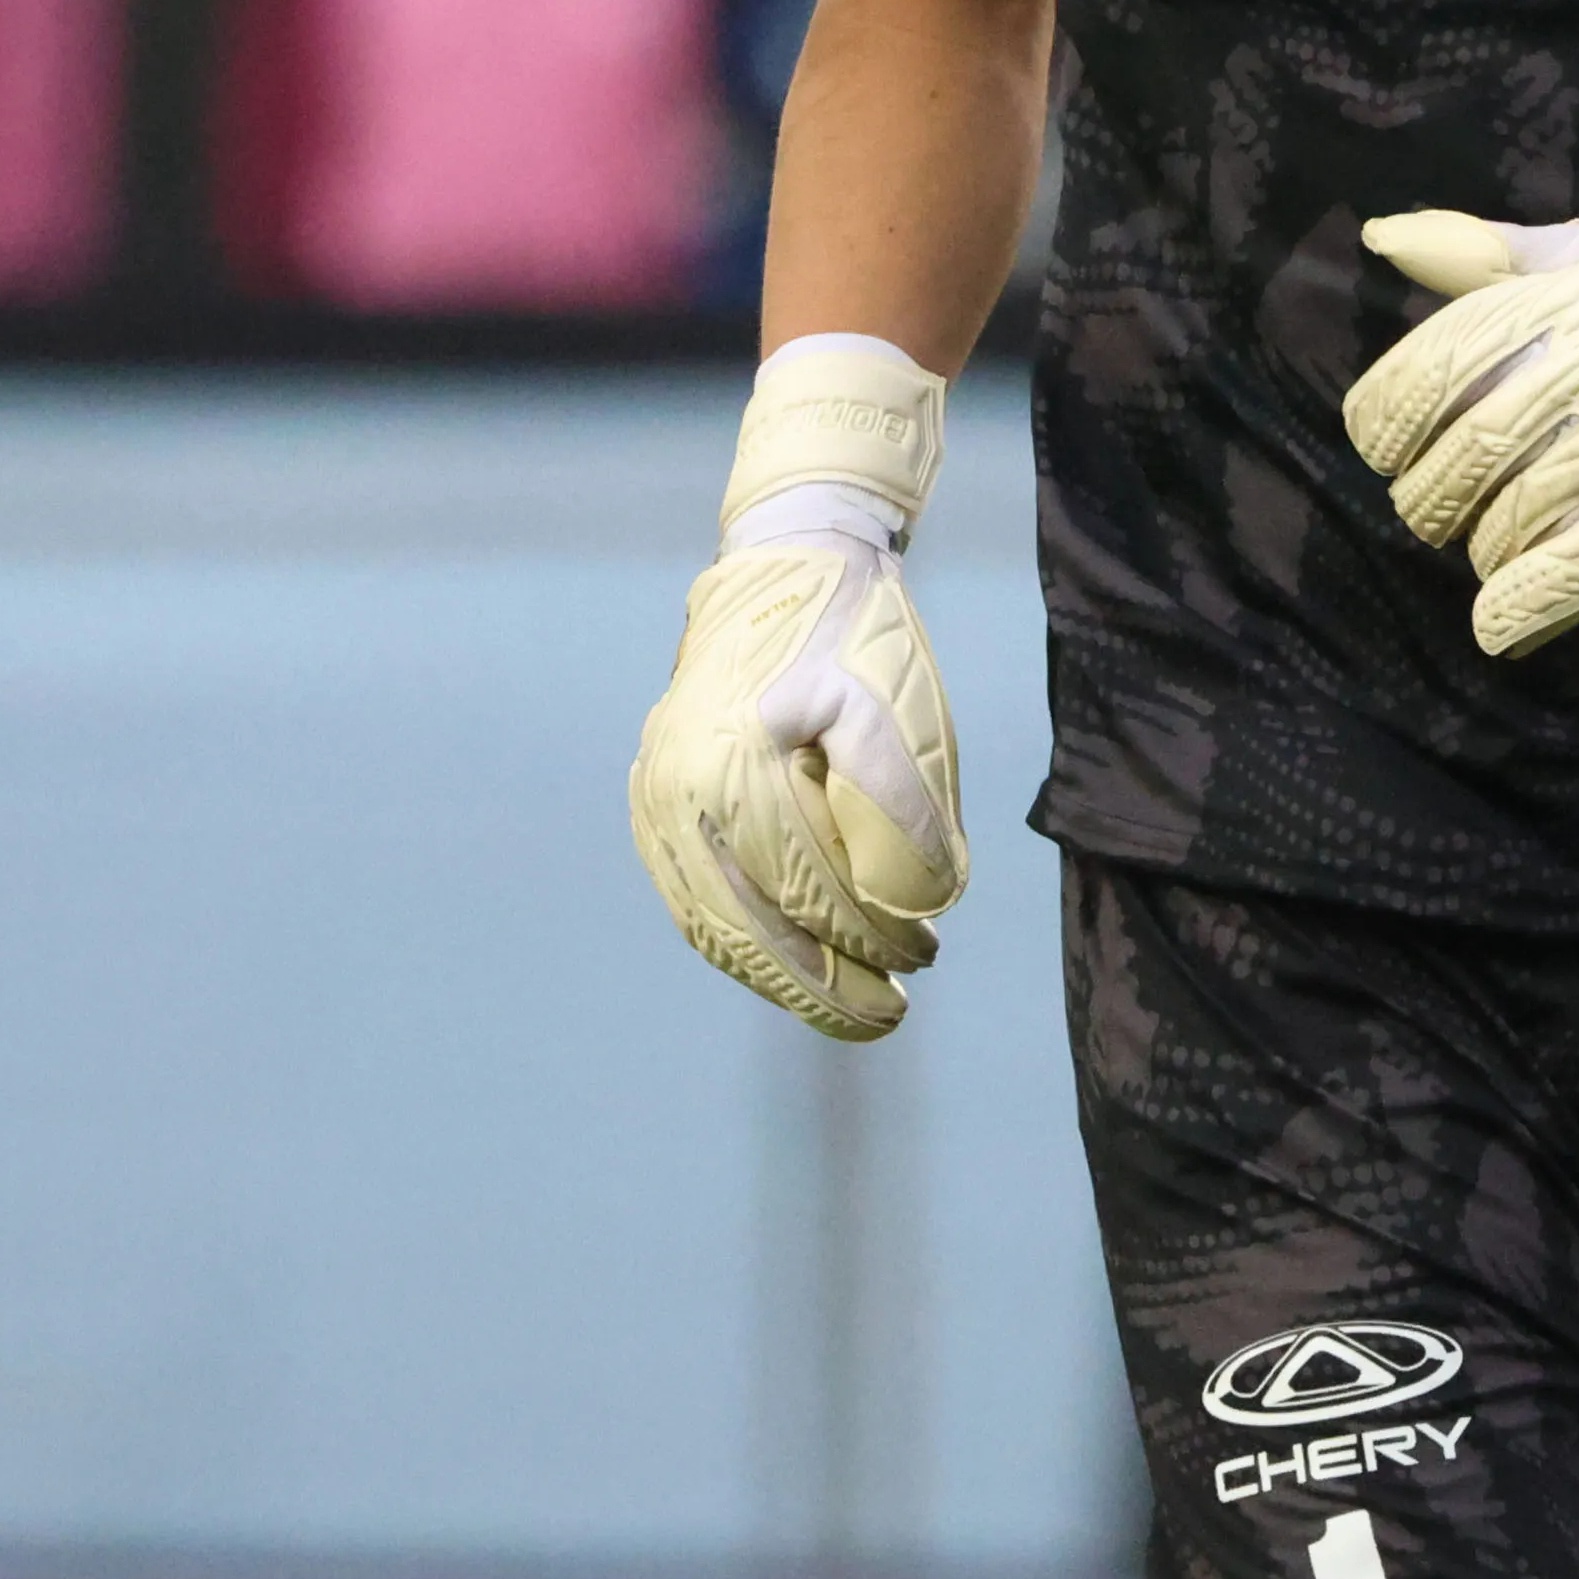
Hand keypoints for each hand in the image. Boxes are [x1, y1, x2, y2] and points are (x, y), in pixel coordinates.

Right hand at [633, 339, 968, 1041]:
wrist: (786, 561)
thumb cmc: (854, 636)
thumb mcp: (892, 716)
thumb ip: (900, 818)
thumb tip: (911, 911)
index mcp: (734, 770)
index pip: (812, 892)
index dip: (873, 940)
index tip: (926, 957)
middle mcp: (678, 791)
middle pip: (754, 926)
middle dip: (824, 986)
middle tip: (886, 1017)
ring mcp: (655, 796)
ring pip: (714, 923)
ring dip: (779, 977)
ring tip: (843, 1008)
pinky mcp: (653, 797)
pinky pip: (690, 896)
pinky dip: (736, 942)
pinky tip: (782, 964)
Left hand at [1341, 202, 1578, 655]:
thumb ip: (1482, 251)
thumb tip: (1381, 239)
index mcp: (1552, 310)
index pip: (1422, 378)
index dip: (1381, 426)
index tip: (1386, 444)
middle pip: (1452, 469)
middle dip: (1427, 499)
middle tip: (1441, 502)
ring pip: (1500, 531)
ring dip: (1480, 546)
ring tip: (1497, 533)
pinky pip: (1564, 580)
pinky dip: (1516, 609)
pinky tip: (1497, 619)